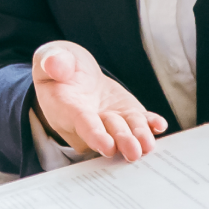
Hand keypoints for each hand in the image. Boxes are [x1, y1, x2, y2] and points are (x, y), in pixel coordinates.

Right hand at [32, 41, 167, 161]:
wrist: (74, 74)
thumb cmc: (60, 66)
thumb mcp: (50, 57)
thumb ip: (51, 60)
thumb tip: (55, 66)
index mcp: (65, 108)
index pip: (81, 123)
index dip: (94, 134)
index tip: (107, 146)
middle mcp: (88, 121)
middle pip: (107, 132)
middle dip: (121, 140)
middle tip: (134, 150)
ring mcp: (109, 121)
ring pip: (125, 130)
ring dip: (138, 137)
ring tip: (148, 144)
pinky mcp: (126, 115)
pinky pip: (139, 122)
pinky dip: (149, 124)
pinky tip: (158, 125)